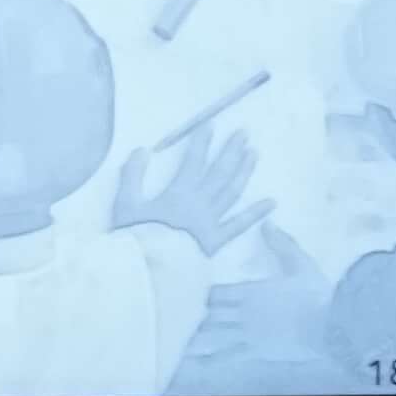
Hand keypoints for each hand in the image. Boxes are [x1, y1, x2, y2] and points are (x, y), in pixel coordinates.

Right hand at [113, 121, 265, 253]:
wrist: (147, 270)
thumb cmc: (135, 238)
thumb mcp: (124, 204)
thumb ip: (132, 176)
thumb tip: (142, 150)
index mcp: (178, 193)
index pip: (194, 161)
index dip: (202, 142)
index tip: (211, 125)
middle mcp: (200, 202)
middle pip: (219, 171)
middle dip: (231, 150)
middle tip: (244, 132)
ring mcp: (211, 220)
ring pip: (232, 191)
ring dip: (244, 171)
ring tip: (254, 153)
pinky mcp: (216, 240)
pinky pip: (239, 225)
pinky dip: (256, 213)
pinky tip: (271, 202)